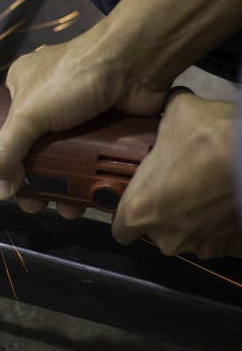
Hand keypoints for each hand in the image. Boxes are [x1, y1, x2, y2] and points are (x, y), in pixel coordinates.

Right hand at [0, 24, 168, 217]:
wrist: (135, 63)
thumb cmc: (73, 78)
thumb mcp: (28, 114)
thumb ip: (7, 152)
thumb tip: (0, 192)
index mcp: (21, 87)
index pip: (3, 130)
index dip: (6, 160)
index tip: (11, 188)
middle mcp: (47, 101)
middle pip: (34, 150)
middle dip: (36, 181)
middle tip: (38, 205)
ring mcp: (78, 115)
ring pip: (65, 159)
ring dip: (64, 186)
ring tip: (67, 209)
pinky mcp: (105, 127)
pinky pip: (91, 159)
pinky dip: (89, 180)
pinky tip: (89, 199)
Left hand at [112, 91, 240, 258]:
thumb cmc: (208, 138)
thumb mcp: (176, 114)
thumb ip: (164, 116)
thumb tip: (172, 101)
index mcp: (139, 211)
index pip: (121, 229)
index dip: (130, 216)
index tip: (140, 201)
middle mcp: (166, 237)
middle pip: (157, 233)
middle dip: (165, 214)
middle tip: (179, 188)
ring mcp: (200, 246)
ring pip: (190, 238)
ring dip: (195, 222)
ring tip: (207, 193)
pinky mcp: (230, 249)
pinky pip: (220, 240)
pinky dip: (222, 227)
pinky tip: (226, 203)